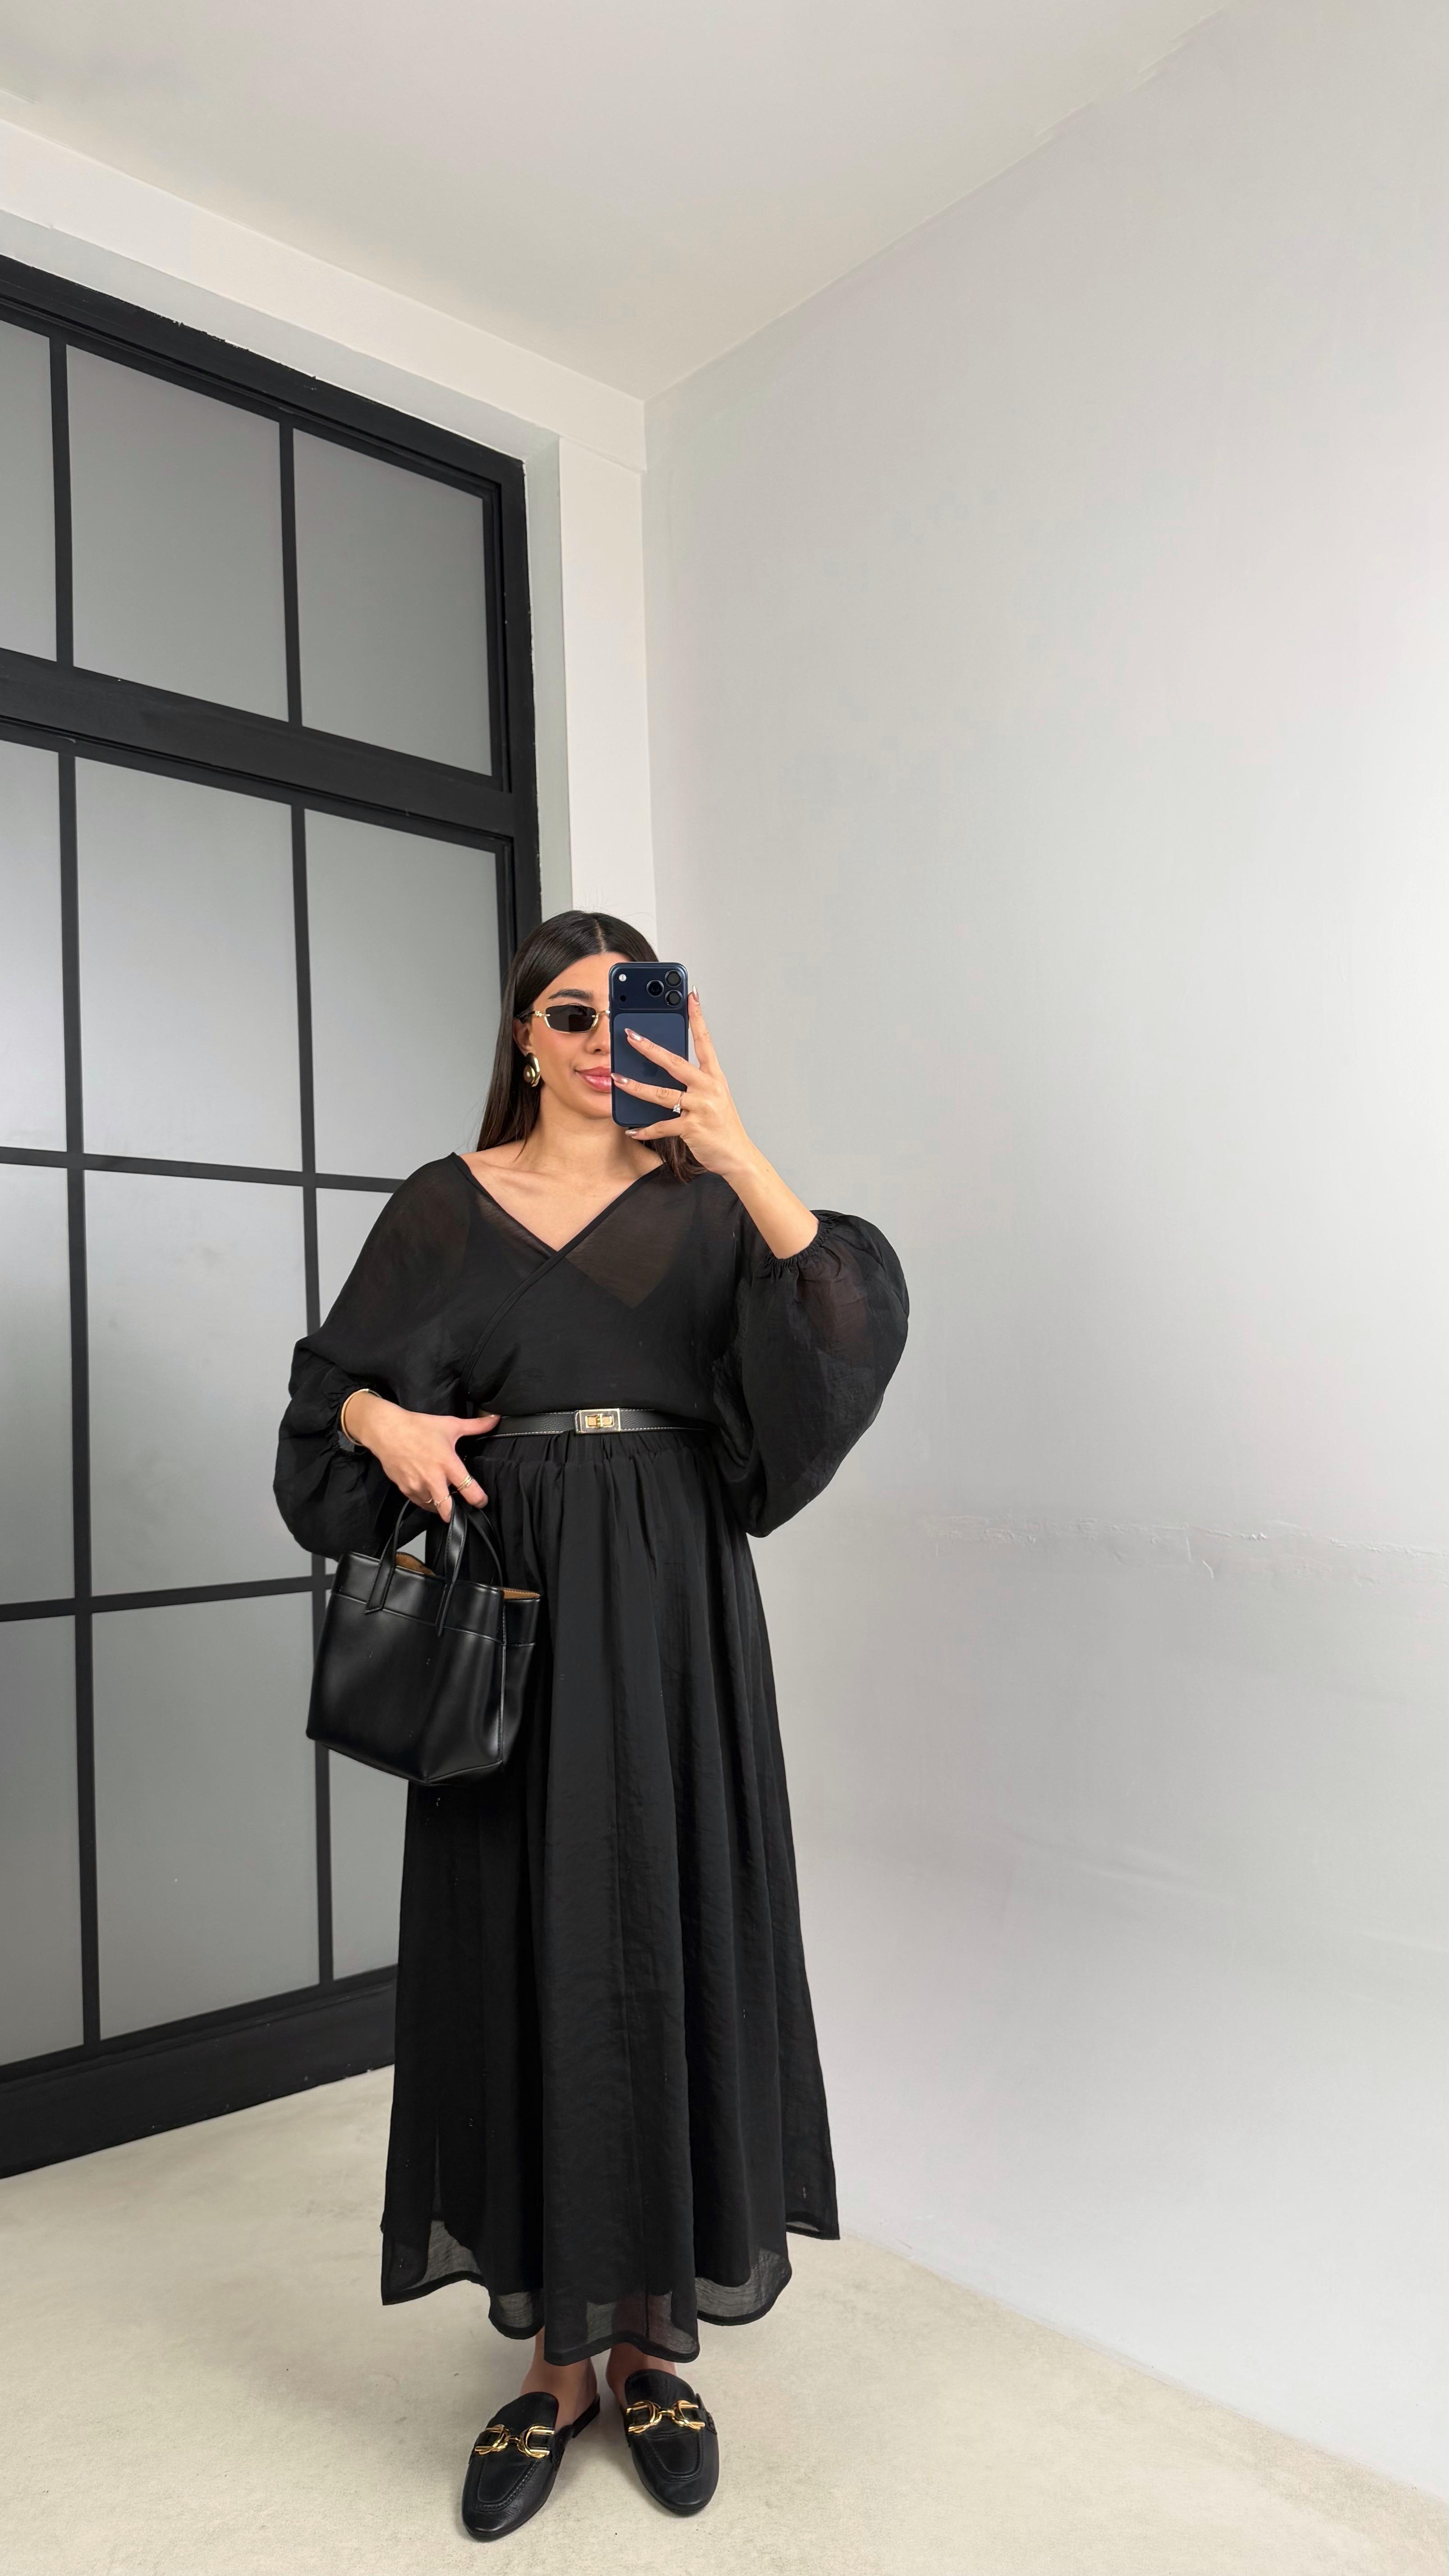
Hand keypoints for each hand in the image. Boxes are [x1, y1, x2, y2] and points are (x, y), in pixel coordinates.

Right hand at [344, 1393, 499, 1518]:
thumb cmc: (418, 1427)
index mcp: (447, 1464)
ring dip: (441, 1505)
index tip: (482, 1501)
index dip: (479, 1500)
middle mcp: (433, 1479)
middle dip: (457, 1514)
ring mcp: (417, 1486)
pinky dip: (426, 1500)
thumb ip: (475, 1426)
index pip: (468, 1490)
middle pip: (448, 1510)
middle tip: (463, 1508)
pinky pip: (419, 1502)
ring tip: (445, 1497)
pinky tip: (430, 1491)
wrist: (386, 1430)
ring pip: (433, 1507)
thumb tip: (495, 1419)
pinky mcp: (405, 1489)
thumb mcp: (450, 1425)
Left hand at [610, 991, 755, 1176]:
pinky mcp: (693, 1128)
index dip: (698, 1018)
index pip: (705, 1042)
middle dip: (649, 1048)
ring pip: (662, 1093)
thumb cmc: (722, 1126)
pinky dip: (645, 1129)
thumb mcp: (713, 1097)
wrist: (737, 1156)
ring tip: (617, 1079)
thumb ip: (692, 1082)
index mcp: (714, 1077)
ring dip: (636, 1087)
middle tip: (630, 1035)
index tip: (691, 996)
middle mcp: (708, 1088)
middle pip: (674, 1062)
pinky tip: (631, 1129)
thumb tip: (664, 1068)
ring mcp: (701, 1107)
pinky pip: (663, 1125)